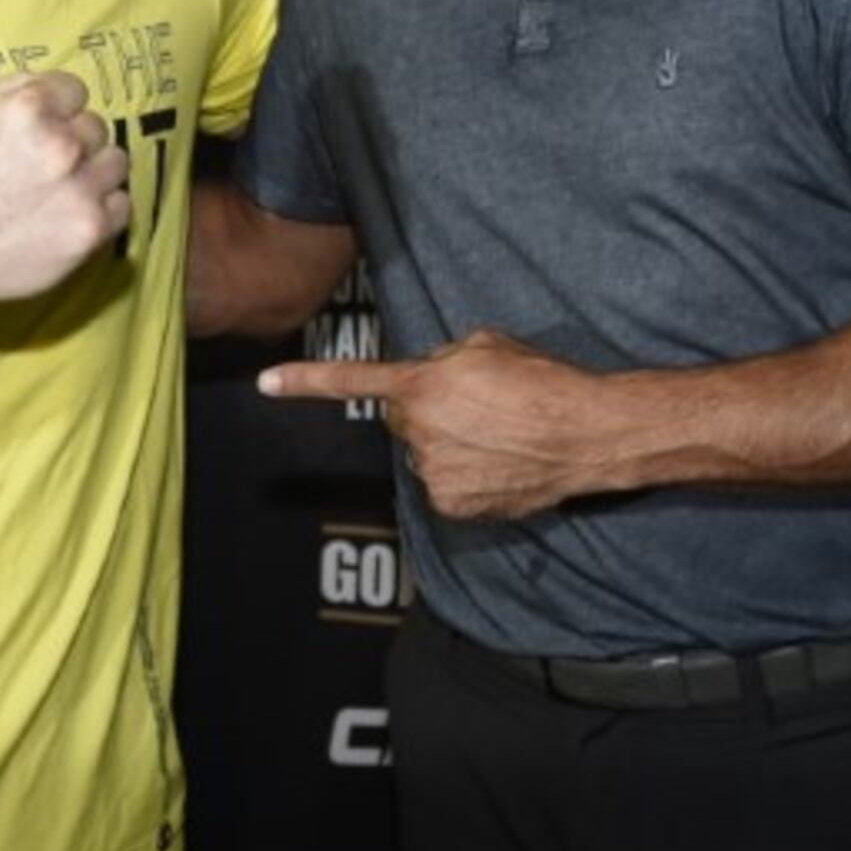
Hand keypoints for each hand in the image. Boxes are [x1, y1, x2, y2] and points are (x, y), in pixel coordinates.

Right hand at [0, 72, 129, 308]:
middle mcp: (61, 145)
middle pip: (96, 127)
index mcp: (28, 108)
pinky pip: (122, 205)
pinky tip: (71, 214)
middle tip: (43, 166)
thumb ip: (9, 88)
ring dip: (93, 172)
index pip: (75, 90)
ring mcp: (79, 189)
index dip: (57, 109)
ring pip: (116, 162)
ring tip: (60, 190)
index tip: (44, 129)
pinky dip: (102, 209)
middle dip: (73, 142)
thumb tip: (50, 86)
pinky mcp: (90, 229)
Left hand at [259, 329, 608, 518]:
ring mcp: (433, 472)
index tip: (266, 383)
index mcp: (421, 385)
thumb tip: (431, 377)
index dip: (305, 381)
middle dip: (426, 411)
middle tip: (475, 406)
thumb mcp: (486, 346)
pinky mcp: (451, 504)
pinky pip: (442, 485)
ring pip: (423, 454)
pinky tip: (497, 462)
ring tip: (496, 434)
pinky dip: (463, 475)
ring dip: (447, 443)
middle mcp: (418, 431)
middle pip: (402, 420)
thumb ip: (442, 360)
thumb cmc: (541, 382)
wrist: (583, 433)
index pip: (353, 382)